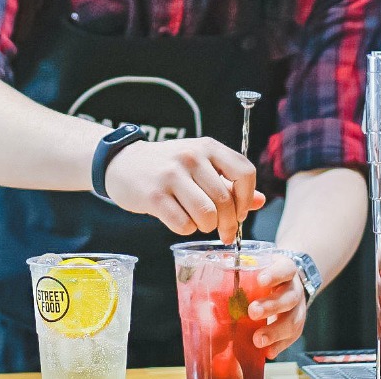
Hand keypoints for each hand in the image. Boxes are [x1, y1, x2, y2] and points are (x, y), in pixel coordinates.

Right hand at [104, 137, 265, 243]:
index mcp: (208, 147)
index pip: (244, 172)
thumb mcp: (200, 166)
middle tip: (224, 233)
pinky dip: (185, 229)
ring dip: (206, 227)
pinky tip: (179, 220)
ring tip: (199, 224)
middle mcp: (191, 157)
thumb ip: (229, 182)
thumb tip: (259, 201)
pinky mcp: (154, 196)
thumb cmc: (166, 167)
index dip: (246, 198)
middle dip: (228, 224)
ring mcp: (171, 175)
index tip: (239, 213)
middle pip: (225, 200)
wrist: (121, 163)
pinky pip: (182, 224)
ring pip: (206, 214)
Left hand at [248, 256, 306, 358]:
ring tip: (257, 340)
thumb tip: (219, 262)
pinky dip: (279, 346)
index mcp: (286, 269)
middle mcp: (295, 289)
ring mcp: (298, 308)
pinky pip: (291, 338)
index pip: (285, 269)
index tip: (260, 280)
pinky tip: (268, 352)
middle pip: (289, 298)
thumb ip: (240, 266)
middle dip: (271, 306)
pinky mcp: (297, 326)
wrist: (286, 282)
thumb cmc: (264, 273)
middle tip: (252, 312)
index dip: (275, 274)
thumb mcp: (257, 264)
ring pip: (293, 321)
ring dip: (275, 332)